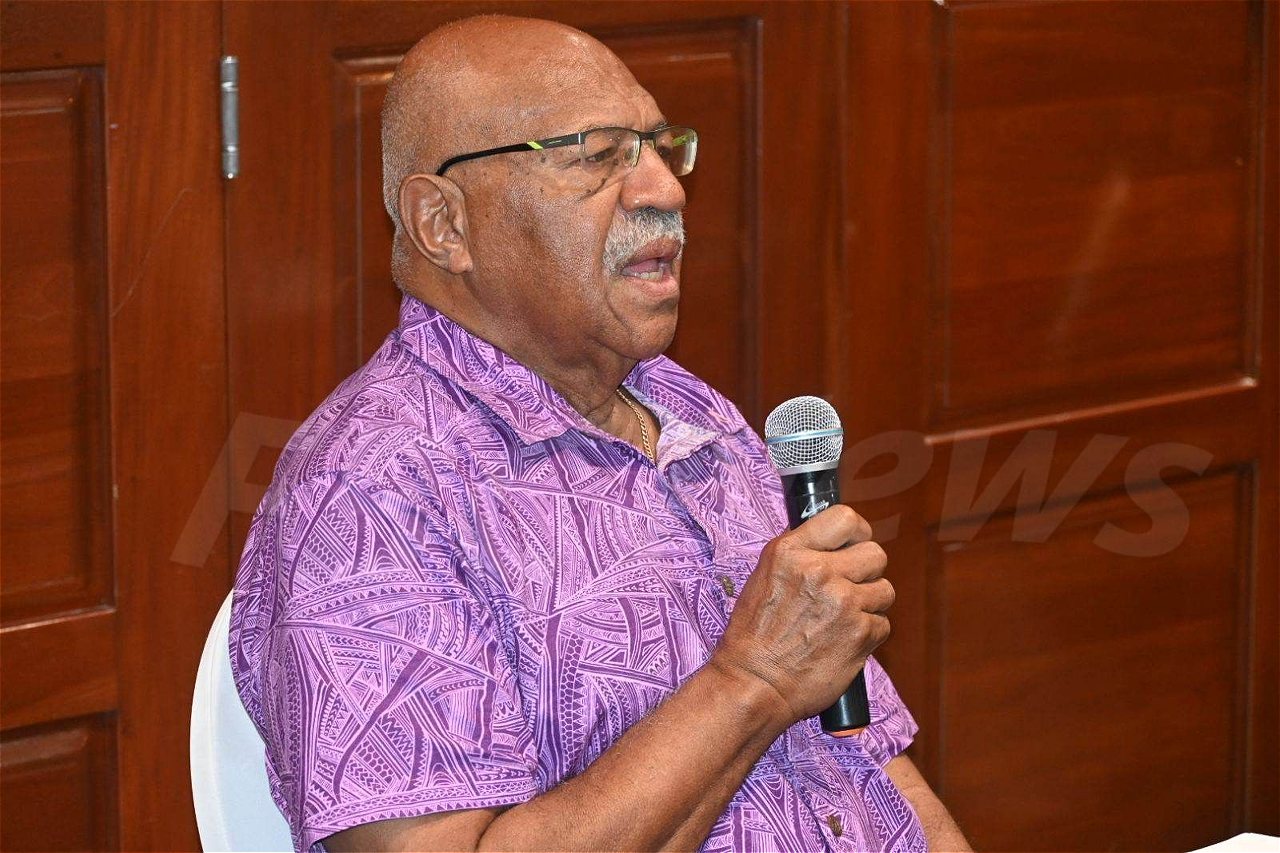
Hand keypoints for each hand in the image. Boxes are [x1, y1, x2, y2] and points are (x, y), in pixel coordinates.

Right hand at [710, 505, 892, 725]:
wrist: (754, 685)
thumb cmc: (754, 636)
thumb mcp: (765, 576)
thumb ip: (800, 554)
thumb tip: (833, 540)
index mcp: (791, 552)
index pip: (846, 519)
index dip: (857, 533)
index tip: (853, 547)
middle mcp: (819, 571)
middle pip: (875, 554)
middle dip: (866, 572)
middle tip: (848, 589)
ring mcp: (844, 602)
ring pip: (885, 590)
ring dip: (869, 604)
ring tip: (843, 619)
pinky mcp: (861, 633)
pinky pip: (882, 623)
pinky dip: (867, 634)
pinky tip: (843, 641)